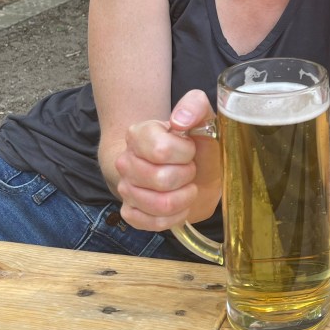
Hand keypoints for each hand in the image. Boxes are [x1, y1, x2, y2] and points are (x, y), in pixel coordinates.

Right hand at [115, 90, 220, 230]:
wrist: (195, 171)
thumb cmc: (197, 144)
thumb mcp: (203, 118)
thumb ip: (195, 106)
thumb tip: (179, 120)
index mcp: (138, 134)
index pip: (161, 150)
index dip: (185, 153)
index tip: (190, 149)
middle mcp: (125, 161)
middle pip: (162, 179)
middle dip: (186, 176)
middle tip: (189, 169)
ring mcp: (125, 188)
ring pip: (160, 204)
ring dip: (184, 198)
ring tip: (185, 186)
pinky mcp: (130, 213)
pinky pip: (153, 223)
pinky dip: (174, 217)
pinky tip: (179, 205)